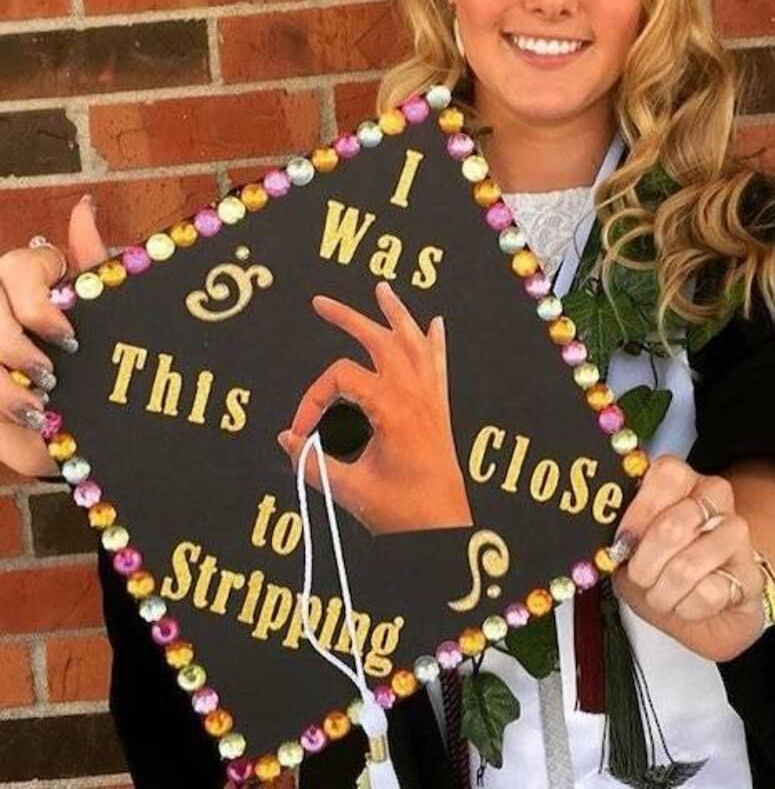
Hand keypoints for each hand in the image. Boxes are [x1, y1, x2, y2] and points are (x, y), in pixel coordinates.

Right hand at [0, 196, 107, 477]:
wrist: (97, 409)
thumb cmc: (101, 349)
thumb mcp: (106, 308)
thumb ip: (94, 262)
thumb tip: (84, 207)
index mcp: (29, 278)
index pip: (18, 268)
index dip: (37, 305)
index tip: (70, 338)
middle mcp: (0, 304)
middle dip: (14, 349)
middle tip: (50, 377)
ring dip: (2, 389)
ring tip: (40, 409)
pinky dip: (2, 421)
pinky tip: (26, 423)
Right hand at [279, 280, 472, 535]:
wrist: (444, 529)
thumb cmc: (401, 512)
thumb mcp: (349, 489)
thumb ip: (312, 463)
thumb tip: (286, 440)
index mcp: (392, 407)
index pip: (340, 378)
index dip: (312, 399)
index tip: (298, 432)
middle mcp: (415, 394)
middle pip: (379, 339)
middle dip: (349, 318)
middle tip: (320, 303)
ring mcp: (432, 399)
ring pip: (415, 342)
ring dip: (397, 314)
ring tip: (382, 289)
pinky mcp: (440, 410)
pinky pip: (440, 365)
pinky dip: (435, 342)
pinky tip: (435, 324)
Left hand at [613, 456, 763, 661]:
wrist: (704, 606)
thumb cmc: (662, 568)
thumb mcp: (634, 547)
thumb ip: (624, 534)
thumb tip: (620, 541)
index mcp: (681, 480)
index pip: (667, 474)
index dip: (640, 511)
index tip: (624, 540)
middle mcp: (714, 498)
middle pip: (672, 526)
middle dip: (644, 564)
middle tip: (639, 577)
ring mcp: (736, 534)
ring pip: (688, 565)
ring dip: (663, 592)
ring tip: (661, 596)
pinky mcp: (751, 574)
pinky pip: (708, 593)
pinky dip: (687, 608)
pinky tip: (689, 604)